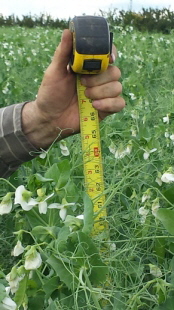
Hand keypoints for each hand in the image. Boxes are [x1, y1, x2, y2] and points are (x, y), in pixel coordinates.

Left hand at [22, 29, 124, 148]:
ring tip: (85, 97)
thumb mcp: (54, 72)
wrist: (50, 119)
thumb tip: (67, 32)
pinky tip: (94, 106)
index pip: (108, 55)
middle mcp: (98, 79)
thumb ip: (62, 53)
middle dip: (99, 78)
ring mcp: (103, 94)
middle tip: (82, 83)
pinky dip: (109, 104)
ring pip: (118, 87)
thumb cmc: (50, 94)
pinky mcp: (106, 109)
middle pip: (115, 71)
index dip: (111, 53)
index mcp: (88, 67)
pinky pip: (120, 104)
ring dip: (101, 92)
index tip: (108, 58)